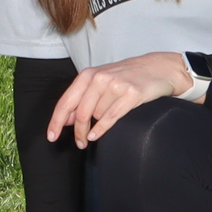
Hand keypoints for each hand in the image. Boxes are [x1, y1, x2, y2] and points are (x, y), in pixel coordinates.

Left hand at [46, 51, 197, 148]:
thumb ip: (83, 97)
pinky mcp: (131, 94)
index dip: (56, 121)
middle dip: (77, 132)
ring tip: (98, 130)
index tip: (51, 136)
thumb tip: (65, 119)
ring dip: (95, 127)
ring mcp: (116, 86)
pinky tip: (96, 136)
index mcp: (88, 75)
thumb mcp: (101, 81)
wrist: (159, 68)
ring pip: (96, 116)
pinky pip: (111, 117)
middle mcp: (100, 78)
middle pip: (80, 113)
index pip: (66, 101)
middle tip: (79, 143)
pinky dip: (101, 129)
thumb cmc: (127, 76)